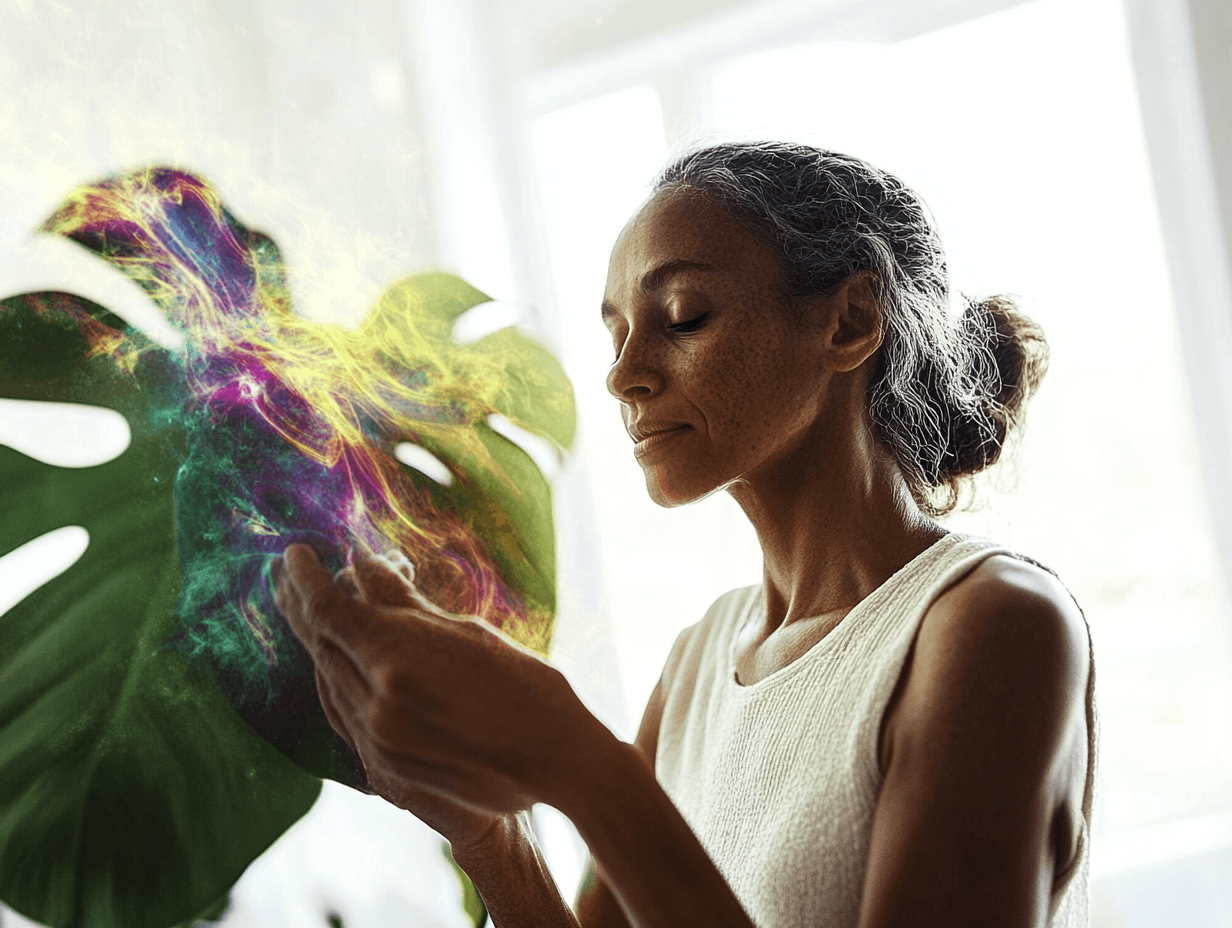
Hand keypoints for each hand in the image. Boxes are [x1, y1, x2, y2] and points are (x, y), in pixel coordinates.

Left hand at [274, 543, 601, 839]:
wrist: (558, 761)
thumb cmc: (526, 685)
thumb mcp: (465, 630)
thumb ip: (402, 602)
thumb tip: (360, 562)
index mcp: (398, 661)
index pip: (329, 610)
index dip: (306, 578)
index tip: (296, 553)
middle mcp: (377, 706)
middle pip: (321, 647)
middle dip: (304, 607)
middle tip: (292, 577)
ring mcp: (380, 744)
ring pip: (328, 685)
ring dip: (319, 647)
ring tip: (308, 614)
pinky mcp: (388, 771)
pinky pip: (345, 719)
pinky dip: (337, 684)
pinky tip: (338, 666)